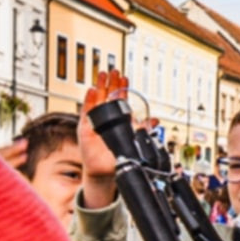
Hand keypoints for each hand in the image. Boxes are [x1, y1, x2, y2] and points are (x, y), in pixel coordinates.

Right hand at [73, 71, 131, 205]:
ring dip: (100, 86)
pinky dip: (89, 100)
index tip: (124, 77)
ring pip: (97, 99)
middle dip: (111, 83)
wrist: (104, 170)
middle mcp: (105, 117)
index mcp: (117, 119)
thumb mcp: (132, 141)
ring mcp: (95, 120)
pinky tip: (91, 91)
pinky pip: (86, 111)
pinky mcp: (85, 127)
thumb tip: (154, 121)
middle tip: (114, 70)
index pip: (119, 99)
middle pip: (108, 95)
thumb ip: (142, 130)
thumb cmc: (116, 155)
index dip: (122, 88)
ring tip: (102, 74)